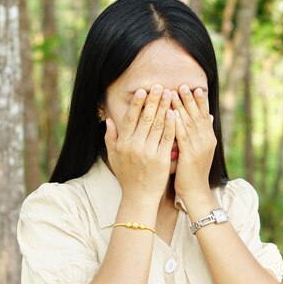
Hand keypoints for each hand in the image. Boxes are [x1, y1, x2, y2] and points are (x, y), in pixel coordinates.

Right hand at [104, 85, 174, 204]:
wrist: (139, 197)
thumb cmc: (126, 176)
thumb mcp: (113, 157)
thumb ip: (110, 138)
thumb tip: (108, 120)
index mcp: (123, 144)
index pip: (130, 118)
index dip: (137, 104)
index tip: (143, 91)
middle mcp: (135, 146)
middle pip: (146, 118)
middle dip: (153, 100)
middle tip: (160, 86)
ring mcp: (149, 152)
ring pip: (158, 125)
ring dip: (164, 108)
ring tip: (170, 95)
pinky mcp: (162, 159)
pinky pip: (168, 138)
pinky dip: (171, 125)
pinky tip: (175, 113)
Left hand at [171, 84, 215, 200]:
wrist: (196, 192)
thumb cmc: (193, 172)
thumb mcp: (200, 150)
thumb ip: (202, 134)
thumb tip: (209, 117)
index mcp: (209, 138)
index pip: (204, 115)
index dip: (199, 101)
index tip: (194, 88)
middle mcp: (206, 140)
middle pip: (197, 115)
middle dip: (190, 100)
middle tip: (183, 85)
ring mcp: (199, 147)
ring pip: (189, 122)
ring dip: (181, 107)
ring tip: (173, 93)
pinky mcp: (190, 155)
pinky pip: (182, 135)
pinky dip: (176, 122)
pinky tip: (170, 112)